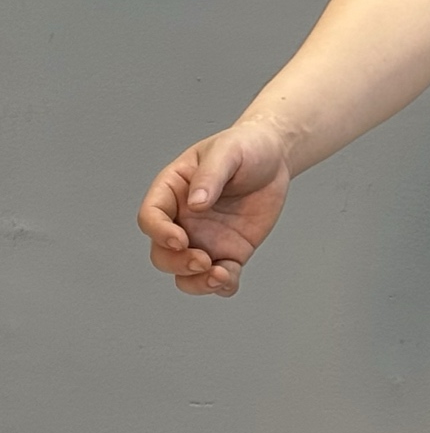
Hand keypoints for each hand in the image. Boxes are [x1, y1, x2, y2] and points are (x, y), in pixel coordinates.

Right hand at [136, 119, 291, 296]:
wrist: (275, 158)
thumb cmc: (245, 147)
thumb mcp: (228, 151)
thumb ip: (210, 175)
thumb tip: (196, 204)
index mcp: (172, 191)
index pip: (151, 217)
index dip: (159, 232)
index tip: (180, 239)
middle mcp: (183, 219)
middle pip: (162, 253)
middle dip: (177, 263)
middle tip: (202, 260)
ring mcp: (205, 238)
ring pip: (185, 273)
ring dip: (195, 282)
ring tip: (219, 276)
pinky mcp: (230, 251)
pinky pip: (220, 277)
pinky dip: (222, 286)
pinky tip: (230, 280)